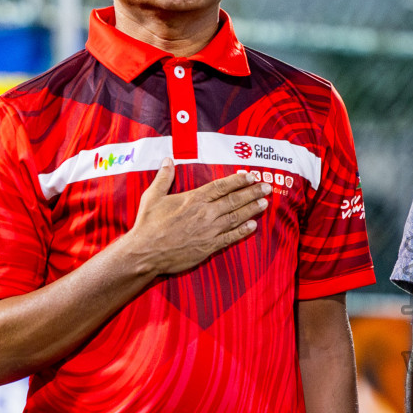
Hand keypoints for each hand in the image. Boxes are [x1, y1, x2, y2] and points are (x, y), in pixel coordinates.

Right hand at [125, 160, 268, 274]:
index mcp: (193, 199)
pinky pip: (230, 237)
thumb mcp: (152, 197)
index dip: (238, 181)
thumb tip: (168, 160)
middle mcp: (205, 213)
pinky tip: (253, 226)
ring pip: (236, 217)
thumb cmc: (147, 225)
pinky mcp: (208, 247)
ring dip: (252, 210)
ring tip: (264, 203)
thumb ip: (163, 178)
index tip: (251, 176)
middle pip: (234, 200)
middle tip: (267, 187)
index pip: (221, 186)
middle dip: (252, 192)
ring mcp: (209, 231)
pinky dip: (242, 232)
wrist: (145, 253)